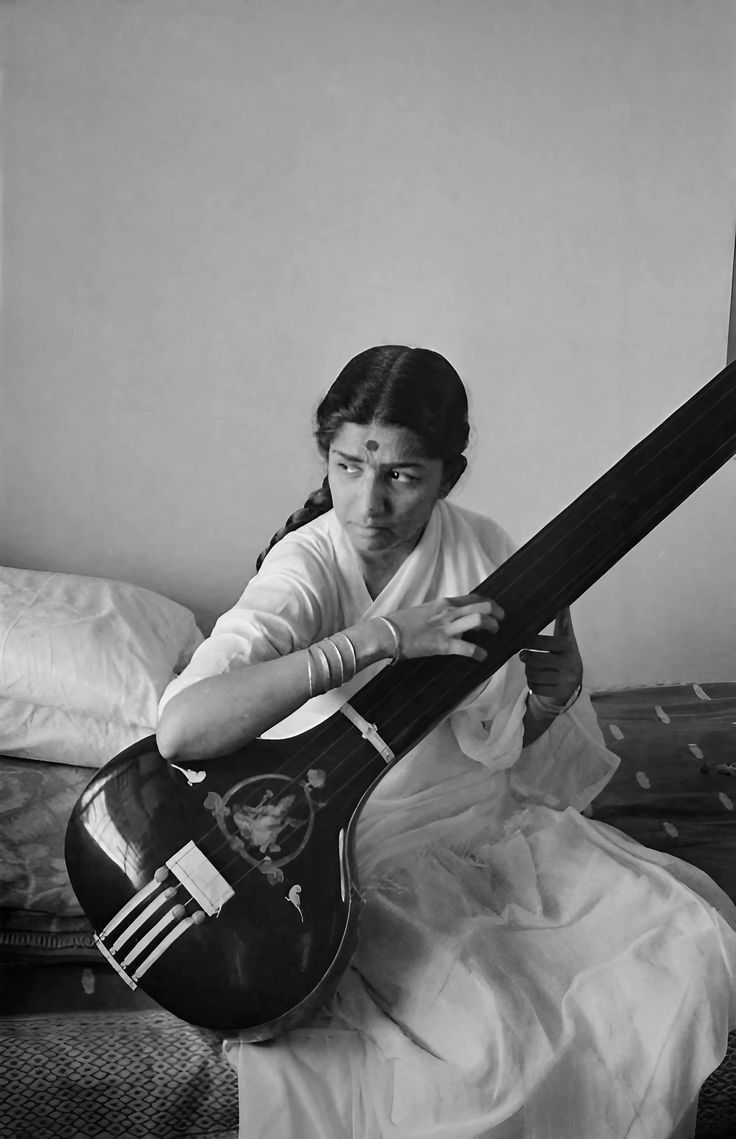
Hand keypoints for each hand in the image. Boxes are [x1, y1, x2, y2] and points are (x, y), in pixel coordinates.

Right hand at [384, 594, 503, 662]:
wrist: (387, 633)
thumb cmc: (401, 622)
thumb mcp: (425, 610)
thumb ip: (440, 613)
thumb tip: (450, 618)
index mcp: (443, 603)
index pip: (474, 598)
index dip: (489, 603)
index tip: (495, 609)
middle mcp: (449, 612)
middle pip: (482, 607)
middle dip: (496, 613)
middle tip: (500, 621)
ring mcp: (447, 628)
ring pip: (480, 622)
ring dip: (491, 627)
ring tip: (494, 634)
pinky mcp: (443, 645)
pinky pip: (468, 648)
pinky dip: (479, 653)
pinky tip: (482, 656)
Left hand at [519, 607, 582, 707]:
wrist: (572, 684)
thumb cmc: (564, 656)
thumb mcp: (566, 638)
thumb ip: (563, 621)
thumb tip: (563, 601)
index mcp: (568, 646)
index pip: (544, 642)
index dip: (530, 642)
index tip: (522, 641)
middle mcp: (569, 663)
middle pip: (536, 660)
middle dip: (527, 659)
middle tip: (523, 656)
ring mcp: (565, 680)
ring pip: (533, 675)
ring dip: (528, 672)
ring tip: (532, 668)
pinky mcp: (560, 693)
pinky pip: (536, 688)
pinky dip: (532, 685)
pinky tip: (537, 681)